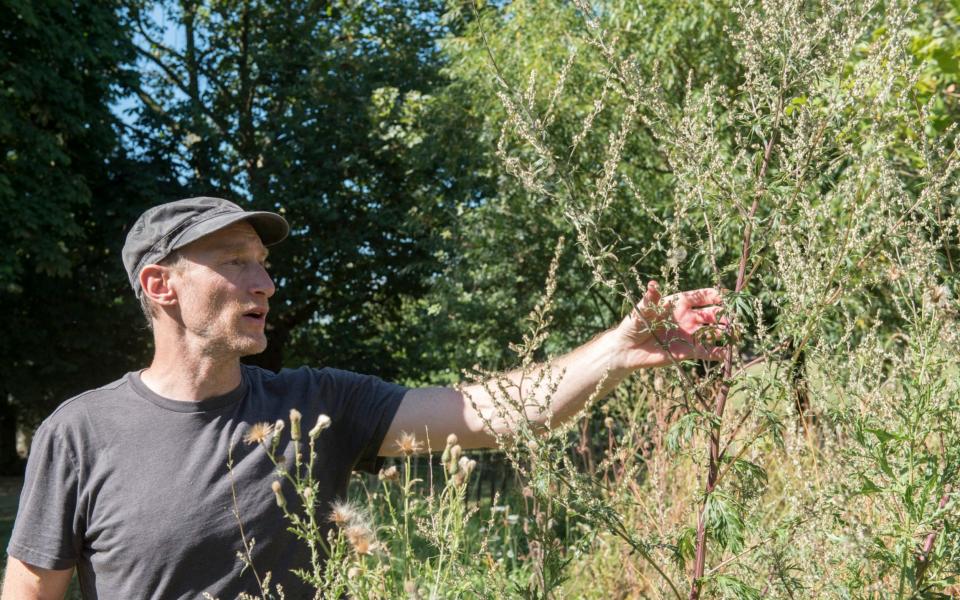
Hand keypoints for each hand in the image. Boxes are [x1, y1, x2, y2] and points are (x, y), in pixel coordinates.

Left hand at [612, 281, 726, 369]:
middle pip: (712, 313)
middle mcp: (688, 317)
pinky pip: (707, 351)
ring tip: (735, 335)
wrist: (628, 349)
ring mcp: (690, 334)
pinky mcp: (689, 351)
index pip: (702, 296)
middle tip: (734, 318)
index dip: (715, 295)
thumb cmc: (634, 324)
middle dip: (725, 314)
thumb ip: (650, 299)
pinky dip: (718, 353)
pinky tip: (727, 354)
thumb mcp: (642, 310)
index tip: (726, 296)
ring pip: (713, 332)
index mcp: (679, 303)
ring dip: (725, 333)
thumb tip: (652, 284)